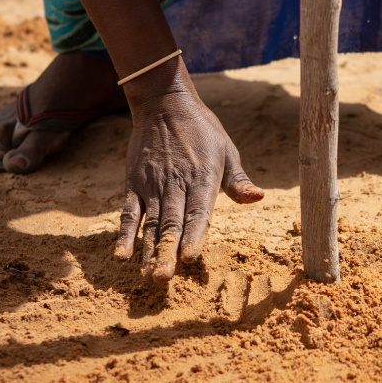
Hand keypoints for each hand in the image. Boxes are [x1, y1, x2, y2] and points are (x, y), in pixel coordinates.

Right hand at [112, 69, 262, 281]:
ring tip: (149, 276)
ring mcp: (152, 185)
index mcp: (202, 179)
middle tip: (164, 279)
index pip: (198, 213)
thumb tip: (259, 198)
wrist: (164, 103)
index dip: (194, 236)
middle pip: (170, 224)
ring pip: (150, 224)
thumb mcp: (227, 150)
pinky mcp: (134, 184)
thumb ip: (239, 180)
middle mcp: (176, 185)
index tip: (190, 259)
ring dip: (148, 251)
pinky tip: (122, 256)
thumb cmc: (203, 130)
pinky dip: (125, 234)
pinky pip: (128, 213)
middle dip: (167, 253)